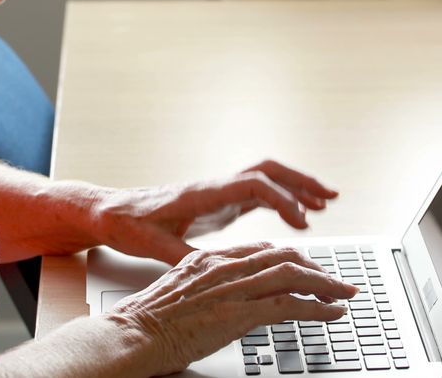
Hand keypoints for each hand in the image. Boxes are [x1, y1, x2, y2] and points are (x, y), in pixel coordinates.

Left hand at [90, 160, 337, 264]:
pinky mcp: (219, 203)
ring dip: (296, 186)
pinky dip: (282, 199)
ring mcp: (219, 192)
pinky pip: (258, 194)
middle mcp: (214, 187)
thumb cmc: (127, 224)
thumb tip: (209, 272)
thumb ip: (182, 258)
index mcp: (201, 194)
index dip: (280, 200)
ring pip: (265, 178)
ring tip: (326, 202)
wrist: (111, 211)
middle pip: (267, 169)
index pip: (251, 184)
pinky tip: (298, 216)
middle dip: (300, 181)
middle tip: (329, 197)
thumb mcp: (152, 246)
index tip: (301, 222)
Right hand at [111, 242, 358, 374]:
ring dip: (326, 285)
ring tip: (344, 295)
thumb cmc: (147, 322)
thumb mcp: (180, 293)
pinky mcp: (238, 312)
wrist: (131, 334)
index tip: (308, 270)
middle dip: (316, 268)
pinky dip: (318, 307)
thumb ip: (205, 289)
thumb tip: (221, 301)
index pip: (262, 249)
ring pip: (293, 275)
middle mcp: (224, 266)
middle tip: (335, 282)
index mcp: (209, 259)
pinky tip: (332, 313)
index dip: (292, 258)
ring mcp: (232, 287)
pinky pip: (290, 304)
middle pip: (283, 256)